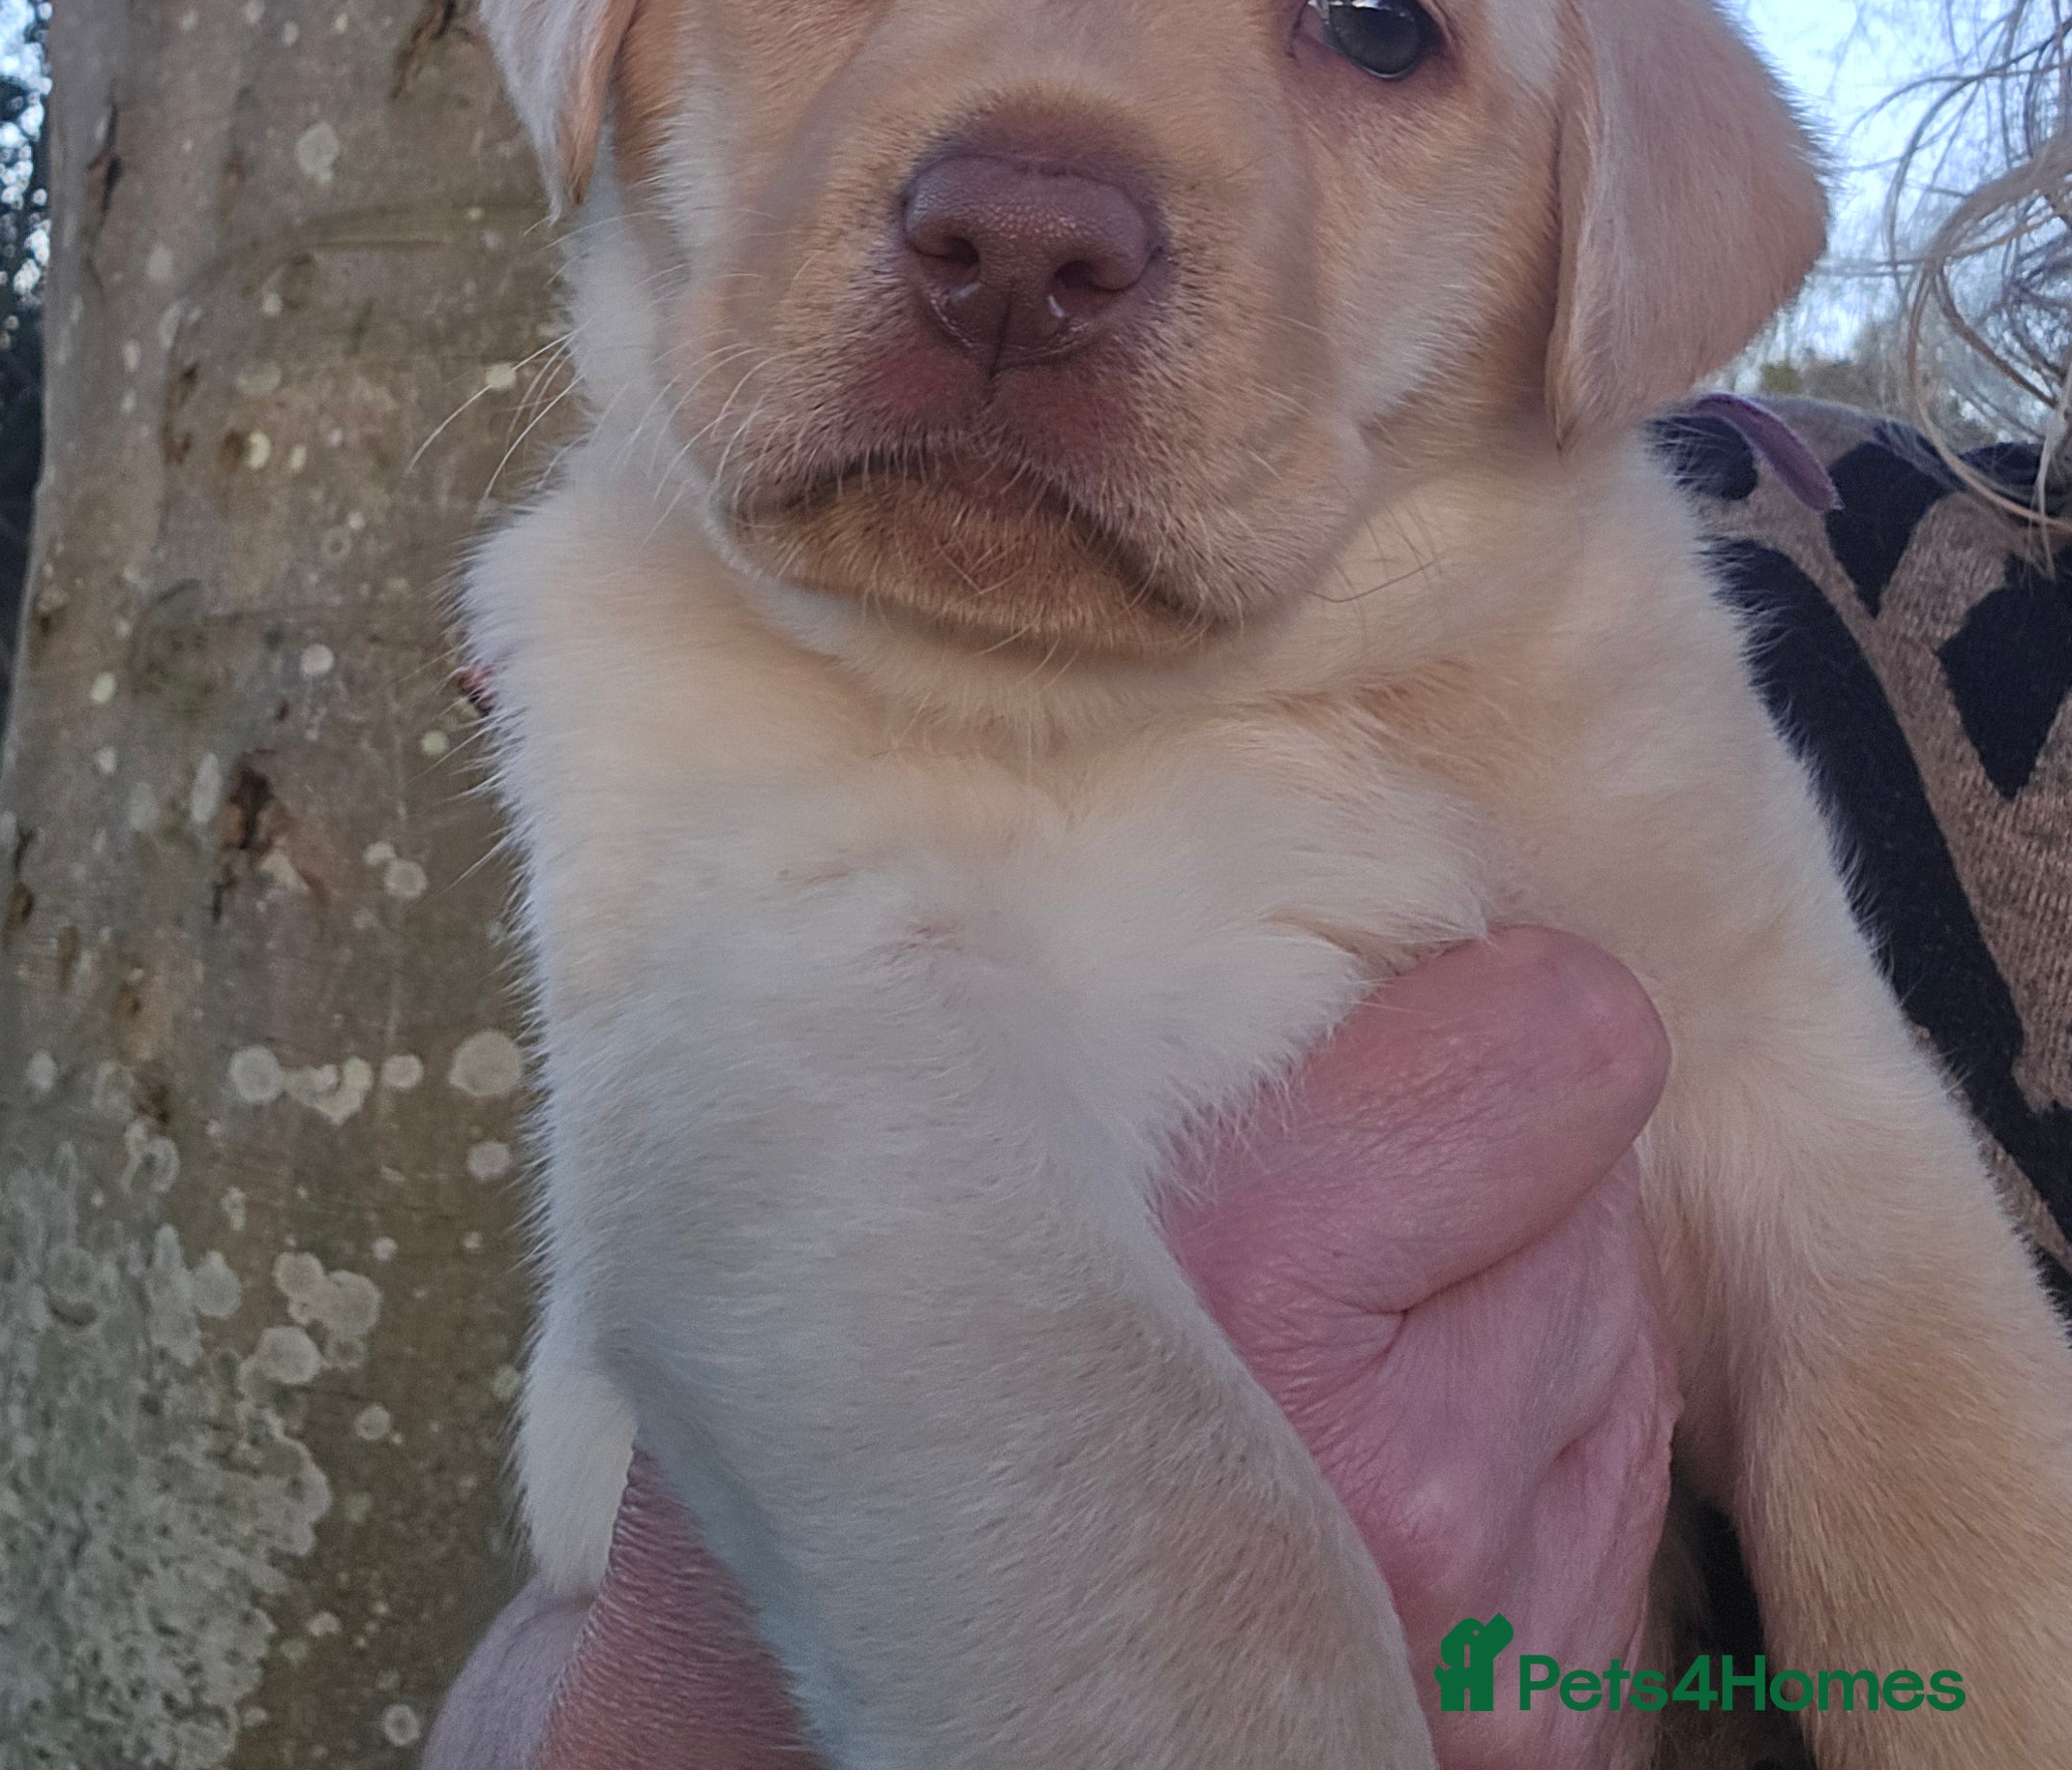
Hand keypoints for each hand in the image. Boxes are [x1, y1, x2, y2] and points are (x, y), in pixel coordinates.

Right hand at [427, 926, 1676, 1769]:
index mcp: (1251, 1266)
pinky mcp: (1532, 1740)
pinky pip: (1635, 1499)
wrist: (839, 1701)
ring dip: (1525, 1306)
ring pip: (1632, 1325)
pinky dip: (1540, 1465)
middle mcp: (1394, 1479)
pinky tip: (1369, 1472)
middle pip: (1612, 1171)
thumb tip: (1371, 799)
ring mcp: (1477, 1642)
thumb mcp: (950, 1101)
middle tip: (1319, 1198)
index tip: (1386, 1020)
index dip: (1477, 1006)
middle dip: (1494, 1164)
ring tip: (1320, 1334)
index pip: (1565, 1028)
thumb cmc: (867, 1367)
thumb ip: (1154, 948)